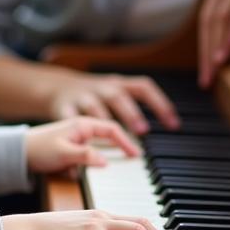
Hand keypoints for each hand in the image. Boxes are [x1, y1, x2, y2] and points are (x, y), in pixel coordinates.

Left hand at [24, 116, 139, 174]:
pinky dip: (87, 163)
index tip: (135, 155)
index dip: (126, 142)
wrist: (17, 152)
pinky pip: (86, 155)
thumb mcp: (63, 153)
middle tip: (133, 160)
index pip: (112, 129)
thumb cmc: (39, 148)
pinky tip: (78, 171)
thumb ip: (86, 156)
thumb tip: (106, 162)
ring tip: (106, 167)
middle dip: (120, 147)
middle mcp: (82, 128)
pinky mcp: (70, 148)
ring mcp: (76, 138)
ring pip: (97, 147)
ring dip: (102, 157)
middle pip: (109, 136)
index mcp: (83, 124)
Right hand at [47, 70, 179, 133]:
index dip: (159, 103)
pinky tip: (83, 144)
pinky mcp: (63, 106)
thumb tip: (169, 126)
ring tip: (115, 137)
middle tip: (143, 130)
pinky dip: (75, 130)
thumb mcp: (116, 94)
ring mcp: (82, 96)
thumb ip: (137, 108)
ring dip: (104, 119)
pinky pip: (68, 117)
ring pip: (93, 106)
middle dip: (130, 112)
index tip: (173, 124)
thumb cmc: (95, 95)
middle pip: (117, 96)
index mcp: (118, 84)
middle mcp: (101, 88)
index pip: (143, 87)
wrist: (56, 86)